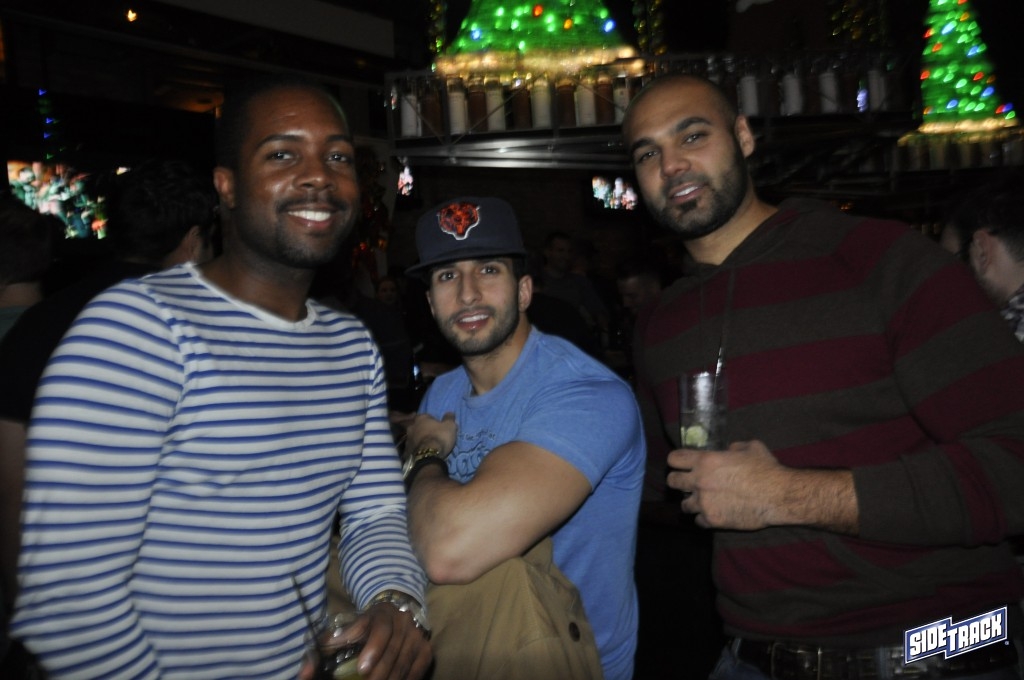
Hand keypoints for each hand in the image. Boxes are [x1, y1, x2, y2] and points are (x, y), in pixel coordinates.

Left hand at [299, 605, 431, 679]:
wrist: (395, 612)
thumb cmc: (363, 627)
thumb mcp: (342, 630)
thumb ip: (323, 648)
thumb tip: (303, 674)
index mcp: (379, 614)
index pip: (379, 628)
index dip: (373, 648)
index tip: (362, 668)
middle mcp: (401, 621)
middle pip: (392, 650)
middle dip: (379, 672)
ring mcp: (415, 635)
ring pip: (404, 663)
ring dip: (390, 678)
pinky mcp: (425, 649)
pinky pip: (417, 669)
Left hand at [404, 413, 456, 458]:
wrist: (429, 456)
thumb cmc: (439, 437)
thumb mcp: (450, 426)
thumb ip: (449, 418)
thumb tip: (450, 413)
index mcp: (421, 418)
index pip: (426, 416)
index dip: (432, 420)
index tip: (437, 425)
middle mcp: (412, 426)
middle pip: (418, 426)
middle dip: (423, 429)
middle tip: (431, 434)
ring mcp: (408, 439)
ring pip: (414, 437)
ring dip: (419, 439)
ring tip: (426, 444)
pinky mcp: (407, 450)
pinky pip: (412, 447)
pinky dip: (416, 449)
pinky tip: (421, 452)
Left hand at [666, 440, 783, 529]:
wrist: (778, 496)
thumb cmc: (766, 469)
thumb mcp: (750, 447)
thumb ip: (733, 447)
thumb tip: (728, 450)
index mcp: (705, 461)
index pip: (674, 459)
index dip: (676, 461)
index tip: (681, 465)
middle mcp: (700, 481)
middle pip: (672, 482)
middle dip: (679, 482)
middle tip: (688, 484)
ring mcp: (704, 502)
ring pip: (684, 505)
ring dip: (692, 502)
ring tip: (703, 501)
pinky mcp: (712, 520)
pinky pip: (698, 521)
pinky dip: (704, 518)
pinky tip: (713, 513)